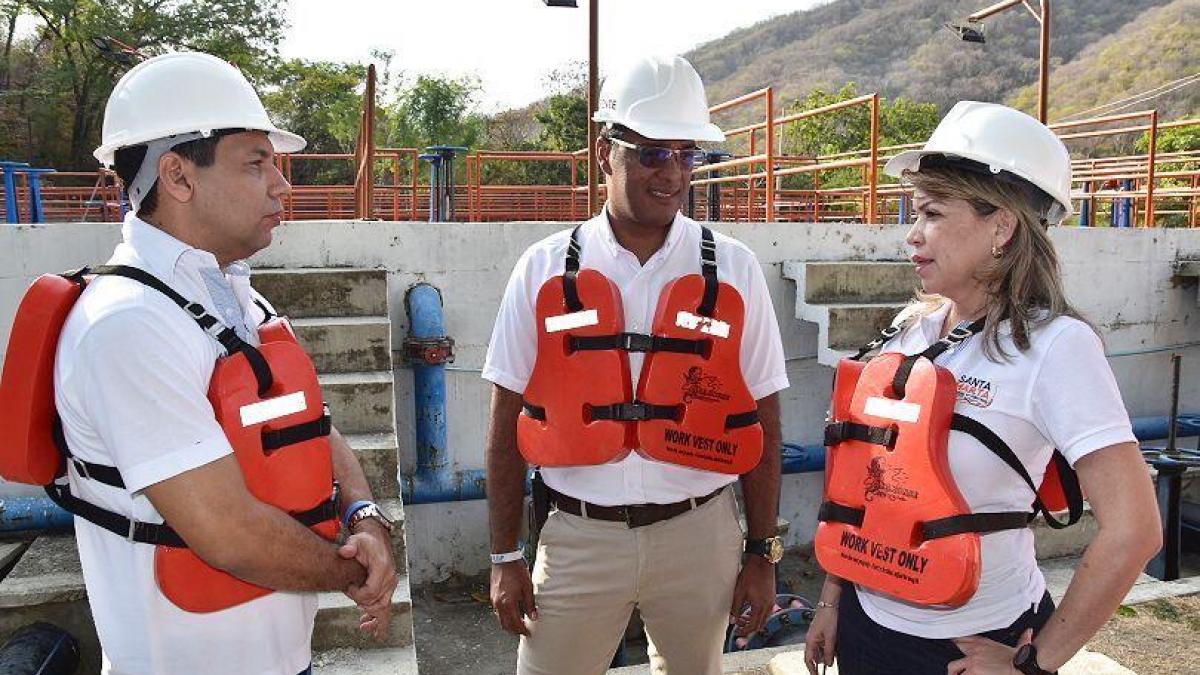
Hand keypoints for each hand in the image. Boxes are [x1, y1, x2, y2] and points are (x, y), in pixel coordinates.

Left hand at [338, 521, 397, 639]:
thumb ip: (350, 547)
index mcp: (383, 568)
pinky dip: (381, 618)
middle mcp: (390, 577)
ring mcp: (391, 584)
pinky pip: (387, 606)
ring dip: (375, 618)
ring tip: (364, 627)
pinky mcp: (389, 587)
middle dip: (364, 607)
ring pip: (385, 607)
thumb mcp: (356, 540)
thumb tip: (344, 552)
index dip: (358, 595)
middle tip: (354, 606)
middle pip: (378, 602)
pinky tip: (374, 629)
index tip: (349, 589)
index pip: (371, 591)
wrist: (376, 539)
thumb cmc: (366, 541)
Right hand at [490, 560, 536, 635]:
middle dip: (515, 631)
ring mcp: (494, 600)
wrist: (504, 559)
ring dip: (509, 625)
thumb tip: (534, 617)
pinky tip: (512, 614)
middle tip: (524, 632)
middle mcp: (499, 604)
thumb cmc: (517, 571)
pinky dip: (505, 617)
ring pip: (500, 619)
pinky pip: (498, 612)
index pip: (515, 623)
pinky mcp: (492, 596)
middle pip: (505, 625)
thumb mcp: (528, 587)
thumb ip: (530, 604)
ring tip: (519, 624)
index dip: (522, 630)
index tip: (529, 633)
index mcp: (508, 603)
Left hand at [729, 555, 774, 636]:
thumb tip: (732, 620)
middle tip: (739, 626)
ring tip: (742, 617)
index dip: (744, 631)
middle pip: (760, 624)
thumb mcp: (739, 592)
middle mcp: (768, 607)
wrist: (762, 562)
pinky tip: (750, 609)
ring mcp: (771, 602)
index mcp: (760, 607)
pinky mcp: (772, 597)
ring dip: (754, 621)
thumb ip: (735, 608)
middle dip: (749, 627)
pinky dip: (758, 614)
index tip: (737, 632)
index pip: (753, 626)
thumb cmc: (750, 575)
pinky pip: (766, 611)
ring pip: (764, 618)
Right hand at [804, 602, 838, 673]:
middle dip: (821, 662)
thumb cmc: (828, 617)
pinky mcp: (821, 633)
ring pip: (820, 650)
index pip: (808, 660)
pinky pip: (824, 644)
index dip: (812, 670)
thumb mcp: (831, 637)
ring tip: (834, 653)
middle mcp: (811, 639)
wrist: (830, 604)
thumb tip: (828, 664)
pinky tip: (835, 646)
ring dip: (827, 654)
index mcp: (810, 641)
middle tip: (829, 665)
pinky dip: (829, 648)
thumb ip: (829, 652)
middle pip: (814, 656)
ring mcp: (816, 636)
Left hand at [948, 628, 1031, 674]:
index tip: (955, 644)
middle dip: (955, 656)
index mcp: (984, 643)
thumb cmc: (1020, 660)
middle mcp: (975, 650)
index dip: (957, 641)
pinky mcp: (973, 671)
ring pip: (953, 667)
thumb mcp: (1019, 646)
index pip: (963, 638)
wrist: (1020, 667)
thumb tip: (1029, 632)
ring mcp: (972, 661)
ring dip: (955, 673)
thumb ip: (1022, 638)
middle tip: (955, 668)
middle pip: (954, 650)